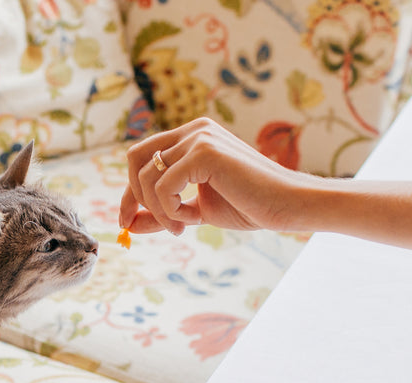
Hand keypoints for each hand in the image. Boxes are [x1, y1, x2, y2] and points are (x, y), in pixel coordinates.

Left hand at [119, 117, 310, 235]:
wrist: (286, 205)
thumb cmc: (247, 206)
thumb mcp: (193, 211)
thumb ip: (161, 213)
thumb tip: (127, 225)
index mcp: (191, 136)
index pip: (142, 157)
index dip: (129, 192)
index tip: (125, 222)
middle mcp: (193, 129)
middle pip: (135, 158)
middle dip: (132, 196)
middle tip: (143, 224)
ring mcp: (199, 137)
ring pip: (147, 176)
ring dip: (158, 210)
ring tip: (182, 225)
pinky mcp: (205, 152)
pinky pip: (163, 186)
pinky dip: (170, 211)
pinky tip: (193, 219)